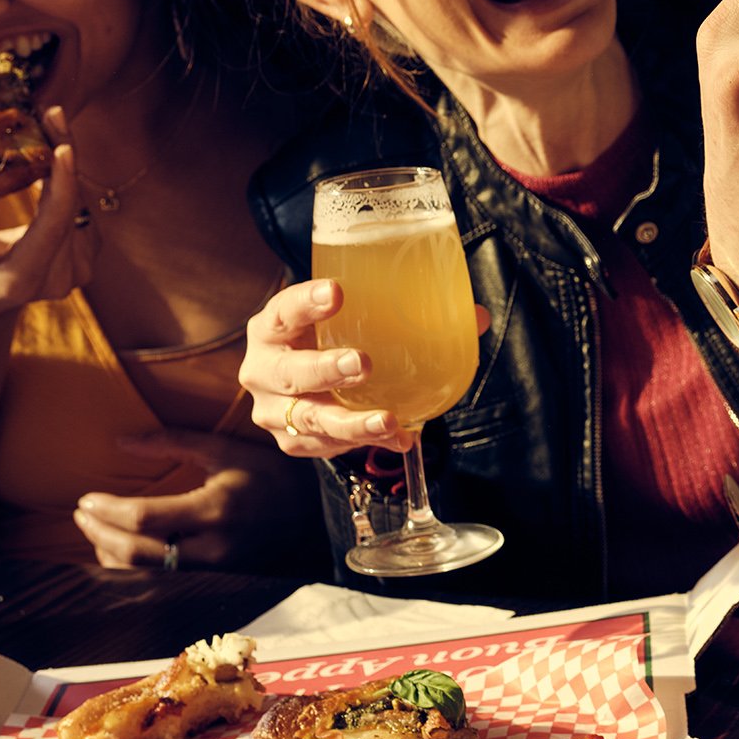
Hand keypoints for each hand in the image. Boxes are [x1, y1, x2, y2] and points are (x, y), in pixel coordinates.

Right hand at [0, 109, 90, 314]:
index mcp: (19, 278)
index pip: (52, 226)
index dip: (62, 185)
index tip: (63, 146)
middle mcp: (56, 280)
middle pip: (73, 209)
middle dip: (65, 157)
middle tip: (51, 112)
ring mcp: (77, 272)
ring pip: (82, 206)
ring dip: (67, 166)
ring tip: (50, 123)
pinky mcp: (87, 261)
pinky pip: (86, 210)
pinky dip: (70, 181)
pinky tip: (55, 154)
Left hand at [72, 426, 322, 571]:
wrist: (320, 518)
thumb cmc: (272, 477)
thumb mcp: (226, 450)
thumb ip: (173, 443)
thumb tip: (120, 441)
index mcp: (215, 509)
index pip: (144, 518)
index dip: (107, 510)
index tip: (86, 498)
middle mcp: (213, 547)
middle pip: (137, 552)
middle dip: (100, 533)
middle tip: (83, 512)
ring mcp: (215, 571)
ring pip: (145, 575)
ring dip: (111, 554)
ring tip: (96, 530)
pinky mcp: (216, 582)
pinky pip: (162, 582)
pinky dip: (134, 569)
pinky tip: (122, 551)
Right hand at [237, 279, 491, 459]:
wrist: (307, 379)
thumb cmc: (332, 339)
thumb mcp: (356, 321)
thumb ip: (408, 313)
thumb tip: (475, 316)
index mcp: (274, 327)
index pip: (284, 310)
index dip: (307, 302)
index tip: (338, 291)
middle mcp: (263, 369)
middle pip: (290, 372)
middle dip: (327, 369)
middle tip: (364, 363)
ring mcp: (273, 410)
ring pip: (309, 419)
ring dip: (350, 421)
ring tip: (388, 420)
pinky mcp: (291, 441)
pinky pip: (326, 447)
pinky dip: (363, 444)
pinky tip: (398, 438)